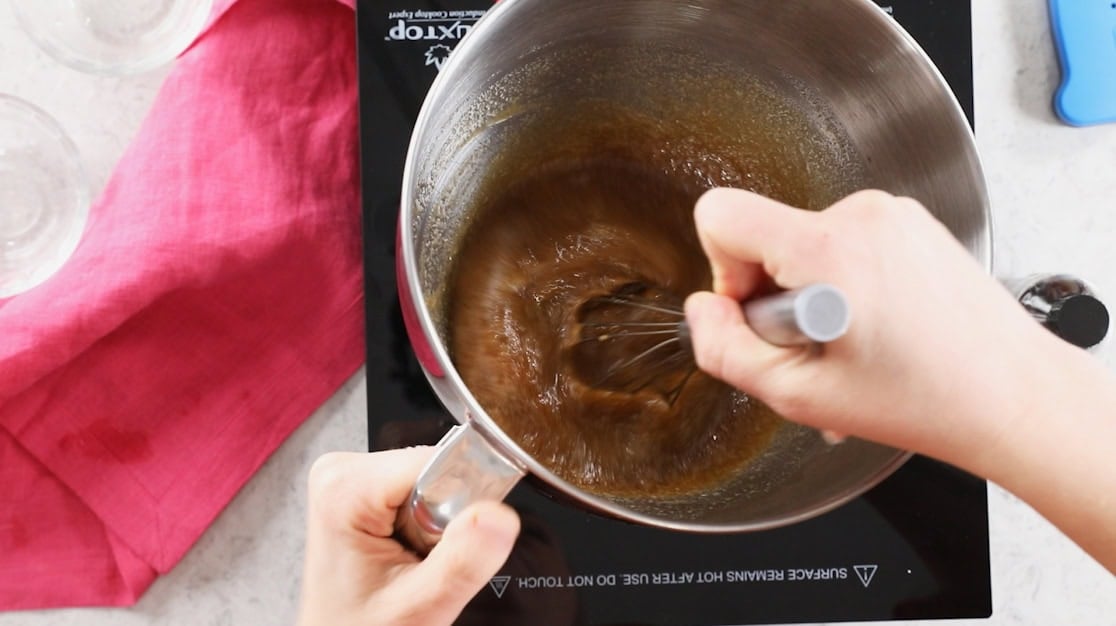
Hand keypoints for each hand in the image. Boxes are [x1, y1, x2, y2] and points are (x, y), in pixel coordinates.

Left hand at [296, 447, 519, 625]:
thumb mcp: (419, 607)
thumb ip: (462, 560)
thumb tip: (501, 515)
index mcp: (345, 486)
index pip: (440, 461)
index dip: (460, 503)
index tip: (445, 545)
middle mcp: (343, 471)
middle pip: (438, 468)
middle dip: (446, 518)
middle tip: (421, 563)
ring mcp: (351, 477)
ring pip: (435, 480)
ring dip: (438, 524)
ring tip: (411, 562)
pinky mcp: (364, 489)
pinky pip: (423, 490)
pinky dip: (427, 524)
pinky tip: (406, 551)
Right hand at [685, 188, 1115, 573]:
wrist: (1010, 394)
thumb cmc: (923, 399)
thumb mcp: (798, 394)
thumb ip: (725, 350)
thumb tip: (702, 311)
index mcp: (828, 250)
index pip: (721, 213)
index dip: (722, 270)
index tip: (757, 311)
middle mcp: (862, 215)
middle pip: (763, 232)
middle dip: (773, 290)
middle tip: (818, 343)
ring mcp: (892, 214)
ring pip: (803, 241)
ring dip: (810, 292)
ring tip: (853, 341)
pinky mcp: (910, 222)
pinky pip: (843, 242)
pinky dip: (843, 282)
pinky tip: (875, 326)